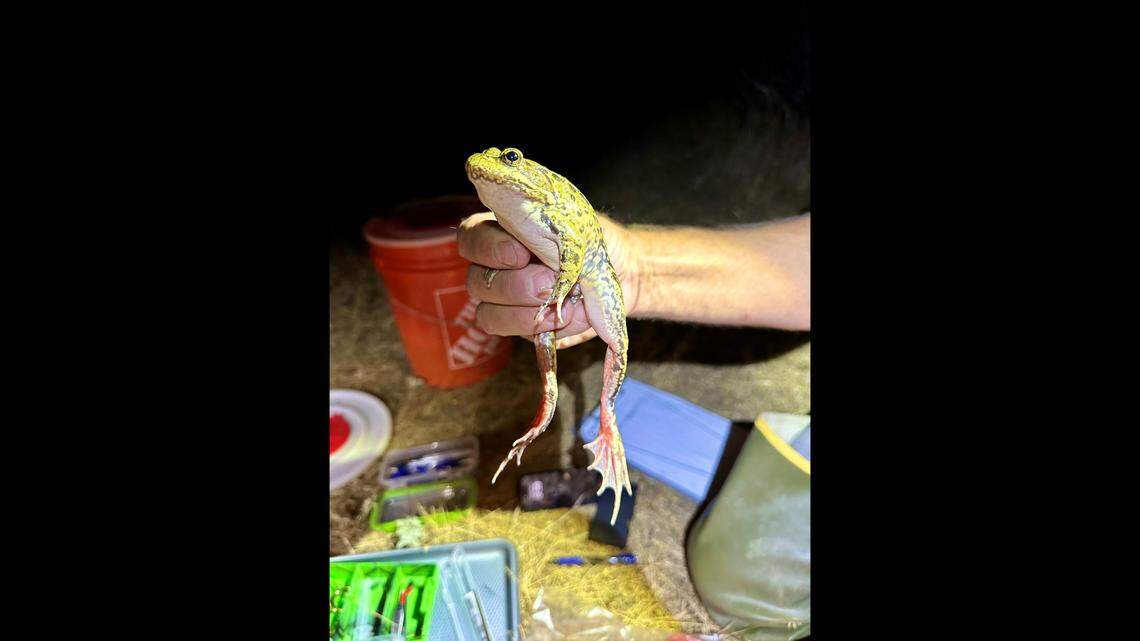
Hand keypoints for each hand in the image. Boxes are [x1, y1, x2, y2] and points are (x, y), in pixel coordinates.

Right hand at [457, 212, 639, 348]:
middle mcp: (492, 268)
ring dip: (526, 314)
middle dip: (516, 286)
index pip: (470, 239)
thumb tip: (542, 258)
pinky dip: (548, 329)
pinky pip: (520, 335)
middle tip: (549, 282)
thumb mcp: (574, 228)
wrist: (618, 271)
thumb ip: (550, 239)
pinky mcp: (522, 327)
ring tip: (565, 306)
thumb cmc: (590, 240)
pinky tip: (574, 317)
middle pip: (477, 283)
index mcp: (497, 232)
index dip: (490, 249)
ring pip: (489, 315)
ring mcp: (503, 302)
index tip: (521, 254)